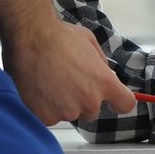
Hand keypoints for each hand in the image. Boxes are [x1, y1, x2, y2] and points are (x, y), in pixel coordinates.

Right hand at [4, 20, 135, 125]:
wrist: (29, 38)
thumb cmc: (57, 35)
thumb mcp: (89, 41)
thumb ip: (101, 63)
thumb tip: (104, 73)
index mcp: (104, 83)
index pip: (125, 104)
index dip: (118, 101)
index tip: (113, 100)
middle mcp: (89, 101)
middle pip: (92, 110)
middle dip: (82, 99)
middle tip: (66, 80)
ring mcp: (67, 112)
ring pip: (69, 114)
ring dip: (61, 103)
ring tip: (48, 81)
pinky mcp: (47, 118)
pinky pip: (50, 117)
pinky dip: (44, 107)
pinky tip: (38, 89)